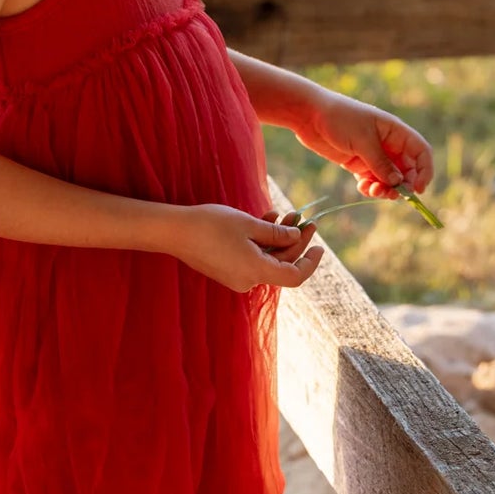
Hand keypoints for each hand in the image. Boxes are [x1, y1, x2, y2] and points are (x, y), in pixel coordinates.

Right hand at [170, 203, 322, 293]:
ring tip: (286, 213)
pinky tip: (267, 219)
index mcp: (256, 271)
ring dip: (279, 238)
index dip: (310, 262)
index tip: (319, 246)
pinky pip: (252, 258)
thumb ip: (277, 234)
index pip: (295, 276)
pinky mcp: (227, 269)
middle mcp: (248, 280)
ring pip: (267, 259)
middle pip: (282, 265)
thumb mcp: (249, 225)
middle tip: (305, 218)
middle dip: (295, 241)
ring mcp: (236, 276)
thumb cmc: (211, 225)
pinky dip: (262, 242)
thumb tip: (297, 238)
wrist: (175, 231)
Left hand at [297, 91, 433, 200]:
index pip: (421, 152)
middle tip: (391, 194)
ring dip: (385, 189)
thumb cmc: (339, 119)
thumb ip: (380, 163)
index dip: (424, 171)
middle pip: (407, 170)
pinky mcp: (358, 163)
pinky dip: (370, 187)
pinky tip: (361, 186)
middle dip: (402, 185)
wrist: (310, 115)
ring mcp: (373, 155)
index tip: (418, 189)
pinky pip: (372, 180)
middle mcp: (388, 144)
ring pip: (389, 178)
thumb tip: (398, 183)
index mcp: (395, 132)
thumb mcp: (362, 140)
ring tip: (373, 191)